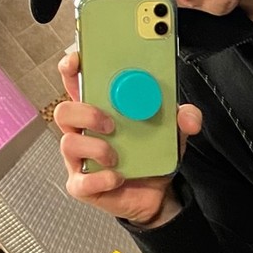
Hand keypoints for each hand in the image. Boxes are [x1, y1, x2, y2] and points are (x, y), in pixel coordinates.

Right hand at [54, 51, 201, 226]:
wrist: (158, 192)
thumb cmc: (154, 153)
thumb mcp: (174, 130)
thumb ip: (185, 117)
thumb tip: (188, 116)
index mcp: (101, 109)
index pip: (77, 83)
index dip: (72, 69)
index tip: (77, 60)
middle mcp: (85, 131)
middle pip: (64, 111)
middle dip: (86, 112)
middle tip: (111, 122)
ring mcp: (80, 158)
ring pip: (68, 143)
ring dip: (96, 146)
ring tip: (117, 155)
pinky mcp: (83, 185)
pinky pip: (81, 181)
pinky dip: (102, 177)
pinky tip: (118, 176)